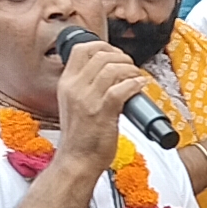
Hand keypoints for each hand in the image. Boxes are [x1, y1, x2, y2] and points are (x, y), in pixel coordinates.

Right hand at [54, 40, 148, 173]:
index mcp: (66, 84)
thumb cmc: (80, 137)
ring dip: (130, 69)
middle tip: (131, 67)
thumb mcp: (74, 104)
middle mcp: (74, 88)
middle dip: (121, 56)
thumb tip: (109, 72)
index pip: (81, 49)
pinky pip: (121, 89)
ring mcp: (87, 100)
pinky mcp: (102, 113)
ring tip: (137, 77)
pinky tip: (140, 86)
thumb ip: (85, 86)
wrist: (76, 162)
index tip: (116, 54)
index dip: (103, 45)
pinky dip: (135, 84)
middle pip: (99, 54)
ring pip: (112, 68)